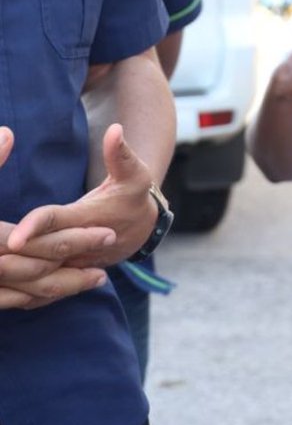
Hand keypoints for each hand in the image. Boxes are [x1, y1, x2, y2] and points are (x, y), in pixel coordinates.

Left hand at [0, 127, 116, 309]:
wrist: (143, 228)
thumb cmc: (134, 195)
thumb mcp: (134, 172)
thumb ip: (121, 153)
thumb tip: (115, 130)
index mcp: (89, 219)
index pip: (57, 222)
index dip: (35, 227)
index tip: (14, 236)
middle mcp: (79, 248)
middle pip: (40, 254)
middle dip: (12, 256)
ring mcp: (73, 268)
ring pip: (38, 280)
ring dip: (13, 278)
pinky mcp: (67, 279)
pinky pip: (40, 294)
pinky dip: (19, 295)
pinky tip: (0, 289)